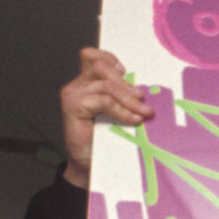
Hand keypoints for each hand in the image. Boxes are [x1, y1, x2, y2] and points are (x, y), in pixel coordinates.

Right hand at [60, 46, 152, 187]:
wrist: (88, 162)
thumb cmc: (104, 136)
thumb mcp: (116, 109)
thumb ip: (121, 94)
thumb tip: (143, 89)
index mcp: (86, 81)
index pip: (92, 56)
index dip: (109, 58)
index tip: (126, 71)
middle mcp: (77, 85)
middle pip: (101, 68)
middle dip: (125, 84)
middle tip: (143, 99)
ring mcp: (73, 94)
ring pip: (106, 86)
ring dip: (130, 99)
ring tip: (145, 112)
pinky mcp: (73, 106)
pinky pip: (104, 101)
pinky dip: (122, 110)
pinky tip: (134, 119)